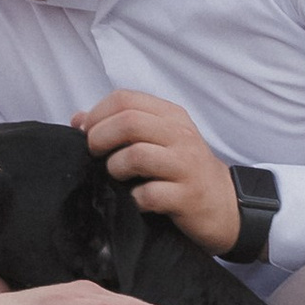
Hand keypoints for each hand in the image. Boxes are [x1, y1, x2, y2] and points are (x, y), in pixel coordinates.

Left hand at [74, 89, 240, 252]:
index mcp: (171, 116)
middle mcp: (180, 136)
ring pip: (137, 155)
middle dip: (99, 138)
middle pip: (128, 122)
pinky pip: (149, 194)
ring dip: (115, 168)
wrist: (226, 205)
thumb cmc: (183, 170)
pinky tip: (135, 201)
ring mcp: (185, 166)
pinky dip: (134, 199)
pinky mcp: (187, 197)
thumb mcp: (159, 139)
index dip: (97, 114)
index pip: (125, 99)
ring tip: (116, 177)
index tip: (86, 133)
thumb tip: (78, 119)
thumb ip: (122, 125)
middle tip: (94, 155)